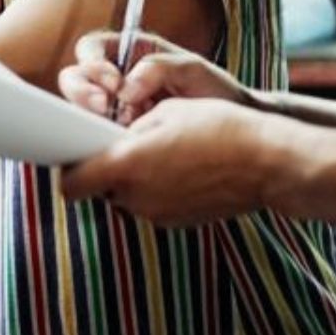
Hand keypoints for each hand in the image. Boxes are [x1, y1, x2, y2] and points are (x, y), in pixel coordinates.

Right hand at [58, 30, 253, 123]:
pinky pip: (95, 135)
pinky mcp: (118, 135)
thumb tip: (125, 89)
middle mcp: (115, 79)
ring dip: (90, 117)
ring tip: (120, 126)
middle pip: (74, 78)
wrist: (233, 128)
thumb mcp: (192, 69)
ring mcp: (114, 109)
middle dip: (83, 92)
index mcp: (129, 53)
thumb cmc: (215, 91)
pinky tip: (124, 142)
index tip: (114, 82)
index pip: (91, 48)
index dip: (93, 63)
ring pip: (79, 109)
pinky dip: (102, 138)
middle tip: (107, 108)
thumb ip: (158, 67)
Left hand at [59, 98, 272, 225]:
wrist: (266, 161)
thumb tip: (107, 141)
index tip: (74, 153)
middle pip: (100, 188)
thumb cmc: (218, 126)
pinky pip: (150, 204)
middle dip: (105, 168)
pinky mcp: (177, 222)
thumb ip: (125, 130)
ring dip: (131, 178)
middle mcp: (136, 197)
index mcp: (126, 166)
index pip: (71, 184)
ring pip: (125, 197)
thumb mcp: (164, 112)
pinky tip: (179, 168)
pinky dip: (154, 189)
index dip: (69, 169)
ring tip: (158, 153)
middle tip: (123, 143)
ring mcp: (157, 214)